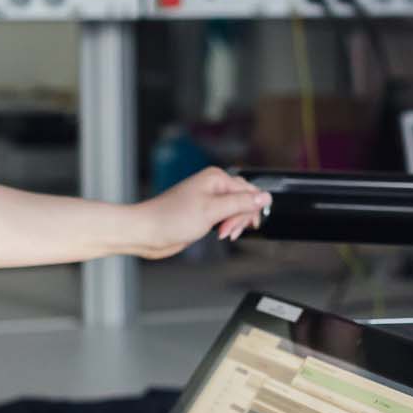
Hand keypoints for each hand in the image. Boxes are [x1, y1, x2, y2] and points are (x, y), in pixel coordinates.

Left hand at [128, 167, 271, 259]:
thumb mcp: (212, 211)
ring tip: (223, 234)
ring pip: (237, 211)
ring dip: (234, 225)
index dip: (249, 210)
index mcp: (216, 178)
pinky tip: (220, 234)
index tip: (245, 224)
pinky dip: (227, 227)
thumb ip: (241, 203)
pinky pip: (226, 218)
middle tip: (228, 230)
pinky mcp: (205, 214)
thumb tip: (264, 197)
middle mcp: (214, 186)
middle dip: (241, 219)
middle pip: (245, 201)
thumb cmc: (171, 218)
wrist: (147, 232)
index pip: (250, 191)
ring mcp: (209, 200)